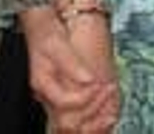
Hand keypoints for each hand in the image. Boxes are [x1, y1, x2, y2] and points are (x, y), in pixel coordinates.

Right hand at [23, 6, 119, 131]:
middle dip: (93, 110)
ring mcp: (56, 99)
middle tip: (109, 91)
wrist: (42, 29)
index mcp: (44, 84)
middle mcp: (48, 97)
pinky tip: (107, 111)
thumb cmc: (48, 34)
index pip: (65, 103)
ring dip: (94, 120)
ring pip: (73, 126)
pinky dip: (93, 118)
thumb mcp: (58, 44)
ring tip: (111, 107)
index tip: (100, 84)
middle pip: (68, 122)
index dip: (85, 97)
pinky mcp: (65, 97)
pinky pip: (78, 118)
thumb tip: (89, 79)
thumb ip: (72, 63)